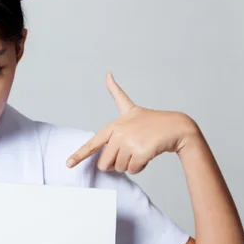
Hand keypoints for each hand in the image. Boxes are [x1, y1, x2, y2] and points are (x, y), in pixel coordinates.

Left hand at [66, 73, 197, 173]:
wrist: (176, 127)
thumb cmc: (151, 120)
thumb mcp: (130, 108)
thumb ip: (116, 94)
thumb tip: (107, 74)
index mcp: (113, 127)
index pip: (92, 143)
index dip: (79, 155)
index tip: (68, 164)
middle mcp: (118, 135)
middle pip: (105, 163)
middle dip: (115, 164)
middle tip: (128, 153)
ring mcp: (129, 144)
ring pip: (120, 168)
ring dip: (130, 164)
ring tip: (140, 149)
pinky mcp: (140, 153)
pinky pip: (133, 170)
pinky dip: (140, 167)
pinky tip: (146, 155)